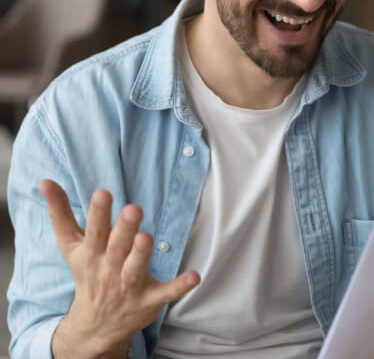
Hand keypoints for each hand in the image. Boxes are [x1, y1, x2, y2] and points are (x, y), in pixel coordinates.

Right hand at [40, 179, 199, 358]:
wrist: (94, 325)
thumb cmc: (87, 273)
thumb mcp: (70, 246)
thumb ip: (60, 213)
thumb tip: (45, 181)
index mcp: (92, 254)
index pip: (94, 231)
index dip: (99, 213)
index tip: (103, 193)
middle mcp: (109, 269)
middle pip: (117, 247)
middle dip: (124, 228)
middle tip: (133, 208)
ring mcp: (129, 286)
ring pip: (136, 268)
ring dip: (142, 254)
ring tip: (147, 236)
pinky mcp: (149, 300)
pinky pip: (166, 292)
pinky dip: (179, 286)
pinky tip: (194, 276)